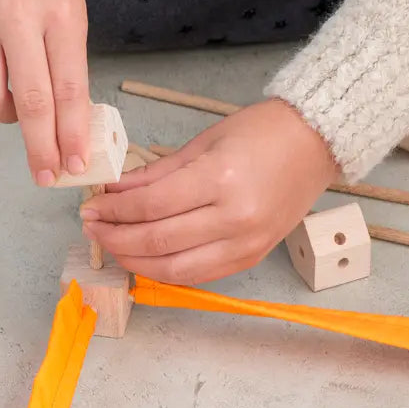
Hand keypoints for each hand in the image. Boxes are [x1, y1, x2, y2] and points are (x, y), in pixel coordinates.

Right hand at [0, 0, 90, 184]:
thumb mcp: (74, 1)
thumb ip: (68, 53)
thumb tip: (65, 115)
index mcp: (61, 14)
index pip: (69, 89)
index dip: (72, 134)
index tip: (77, 164)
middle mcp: (17, 16)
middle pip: (30, 101)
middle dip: (42, 147)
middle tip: (48, 174)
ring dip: (4, 118)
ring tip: (15, 113)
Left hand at [79, 99, 339, 283]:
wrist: (317, 144)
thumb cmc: (264, 132)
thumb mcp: (204, 142)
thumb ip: (157, 173)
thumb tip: (114, 193)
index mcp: (220, 179)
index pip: (150, 206)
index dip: (112, 211)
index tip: (91, 207)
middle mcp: (234, 217)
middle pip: (157, 241)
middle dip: (115, 237)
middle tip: (93, 227)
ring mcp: (246, 242)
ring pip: (175, 269)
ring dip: (135, 262)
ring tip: (114, 246)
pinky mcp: (252, 256)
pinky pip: (200, 275)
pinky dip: (167, 271)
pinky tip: (147, 258)